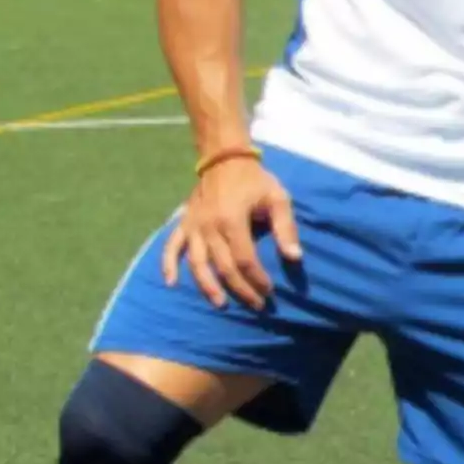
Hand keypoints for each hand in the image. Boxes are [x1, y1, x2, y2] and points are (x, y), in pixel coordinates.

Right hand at [162, 157, 300, 310]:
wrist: (225, 158)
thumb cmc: (255, 180)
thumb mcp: (277, 198)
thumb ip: (286, 228)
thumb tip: (295, 258)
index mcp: (232, 220)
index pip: (244, 259)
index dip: (257, 279)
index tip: (270, 291)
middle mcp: (209, 227)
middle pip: (223, 267)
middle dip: (241, 289)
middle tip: (256, 305)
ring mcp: (193, 226)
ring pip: (197, 264)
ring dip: (207, 287)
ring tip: (221, 304)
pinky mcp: (183, 223)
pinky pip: (171, 247)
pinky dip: (168, 265)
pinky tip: (171, 283)